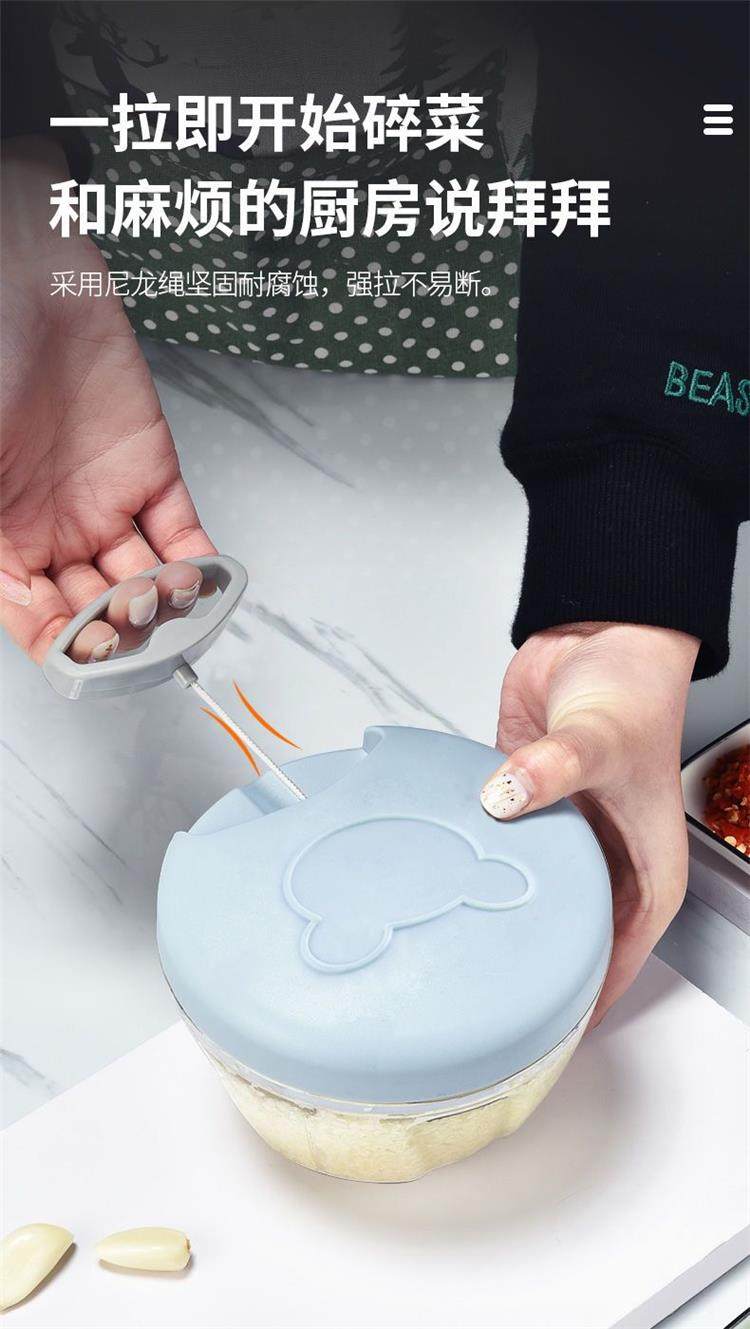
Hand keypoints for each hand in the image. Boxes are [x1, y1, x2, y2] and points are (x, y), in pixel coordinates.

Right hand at [0, 136, 215, 663]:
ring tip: (165, 599)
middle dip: (116, 630)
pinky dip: (199, 565)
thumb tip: (14, 602)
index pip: (34, 619)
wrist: (24, 266)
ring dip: (158, 605)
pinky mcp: (150, 468)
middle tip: (129, 625)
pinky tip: (205, 583)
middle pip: (92, 608)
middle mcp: (48, 528)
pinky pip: (181, 531)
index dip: (61, 646)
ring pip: (141, 580)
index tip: (87, 657)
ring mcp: (101, 501)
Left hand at [481, 622, 698, 1022]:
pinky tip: (444, 889)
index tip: (541, 1041)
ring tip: (449, 958)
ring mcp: (563, 836)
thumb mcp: (602, 742)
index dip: (581, 1004)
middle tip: (477, 1008)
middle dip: (530, 973)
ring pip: (530, 898)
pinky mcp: (522, 805)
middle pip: (569, 939)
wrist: (602, 635)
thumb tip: (509, 795)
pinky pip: (497, 850)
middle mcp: (606, 863)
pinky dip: (475, 867)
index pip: (615, 961)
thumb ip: (554, 772)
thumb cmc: (635, 693)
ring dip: (497, 920)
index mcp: (648, 873)